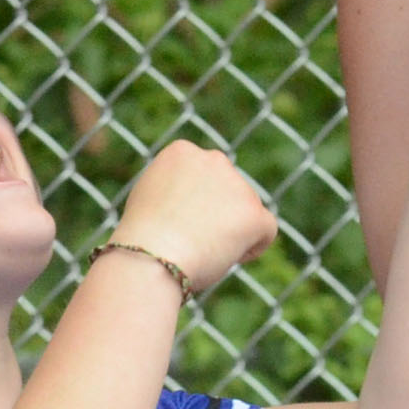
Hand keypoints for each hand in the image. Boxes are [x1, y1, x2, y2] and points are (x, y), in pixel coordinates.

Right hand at [115, 139, 278, 292]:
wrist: (150, 257)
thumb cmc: (142, 239)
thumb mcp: (150, 198)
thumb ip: (175, 189)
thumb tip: (193, 198)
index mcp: (182, 152)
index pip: (204, 176)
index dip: (193, 204)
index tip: (176, 223)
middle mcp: (213, 159)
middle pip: (228, 191)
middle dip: (217, 214)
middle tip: (191, 240)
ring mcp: (237, 184)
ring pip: (245, 212)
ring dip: (231, 232)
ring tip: (201, 249)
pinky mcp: (254, 211)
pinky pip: (266, 231)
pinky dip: (252, 248)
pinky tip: (226, 256)